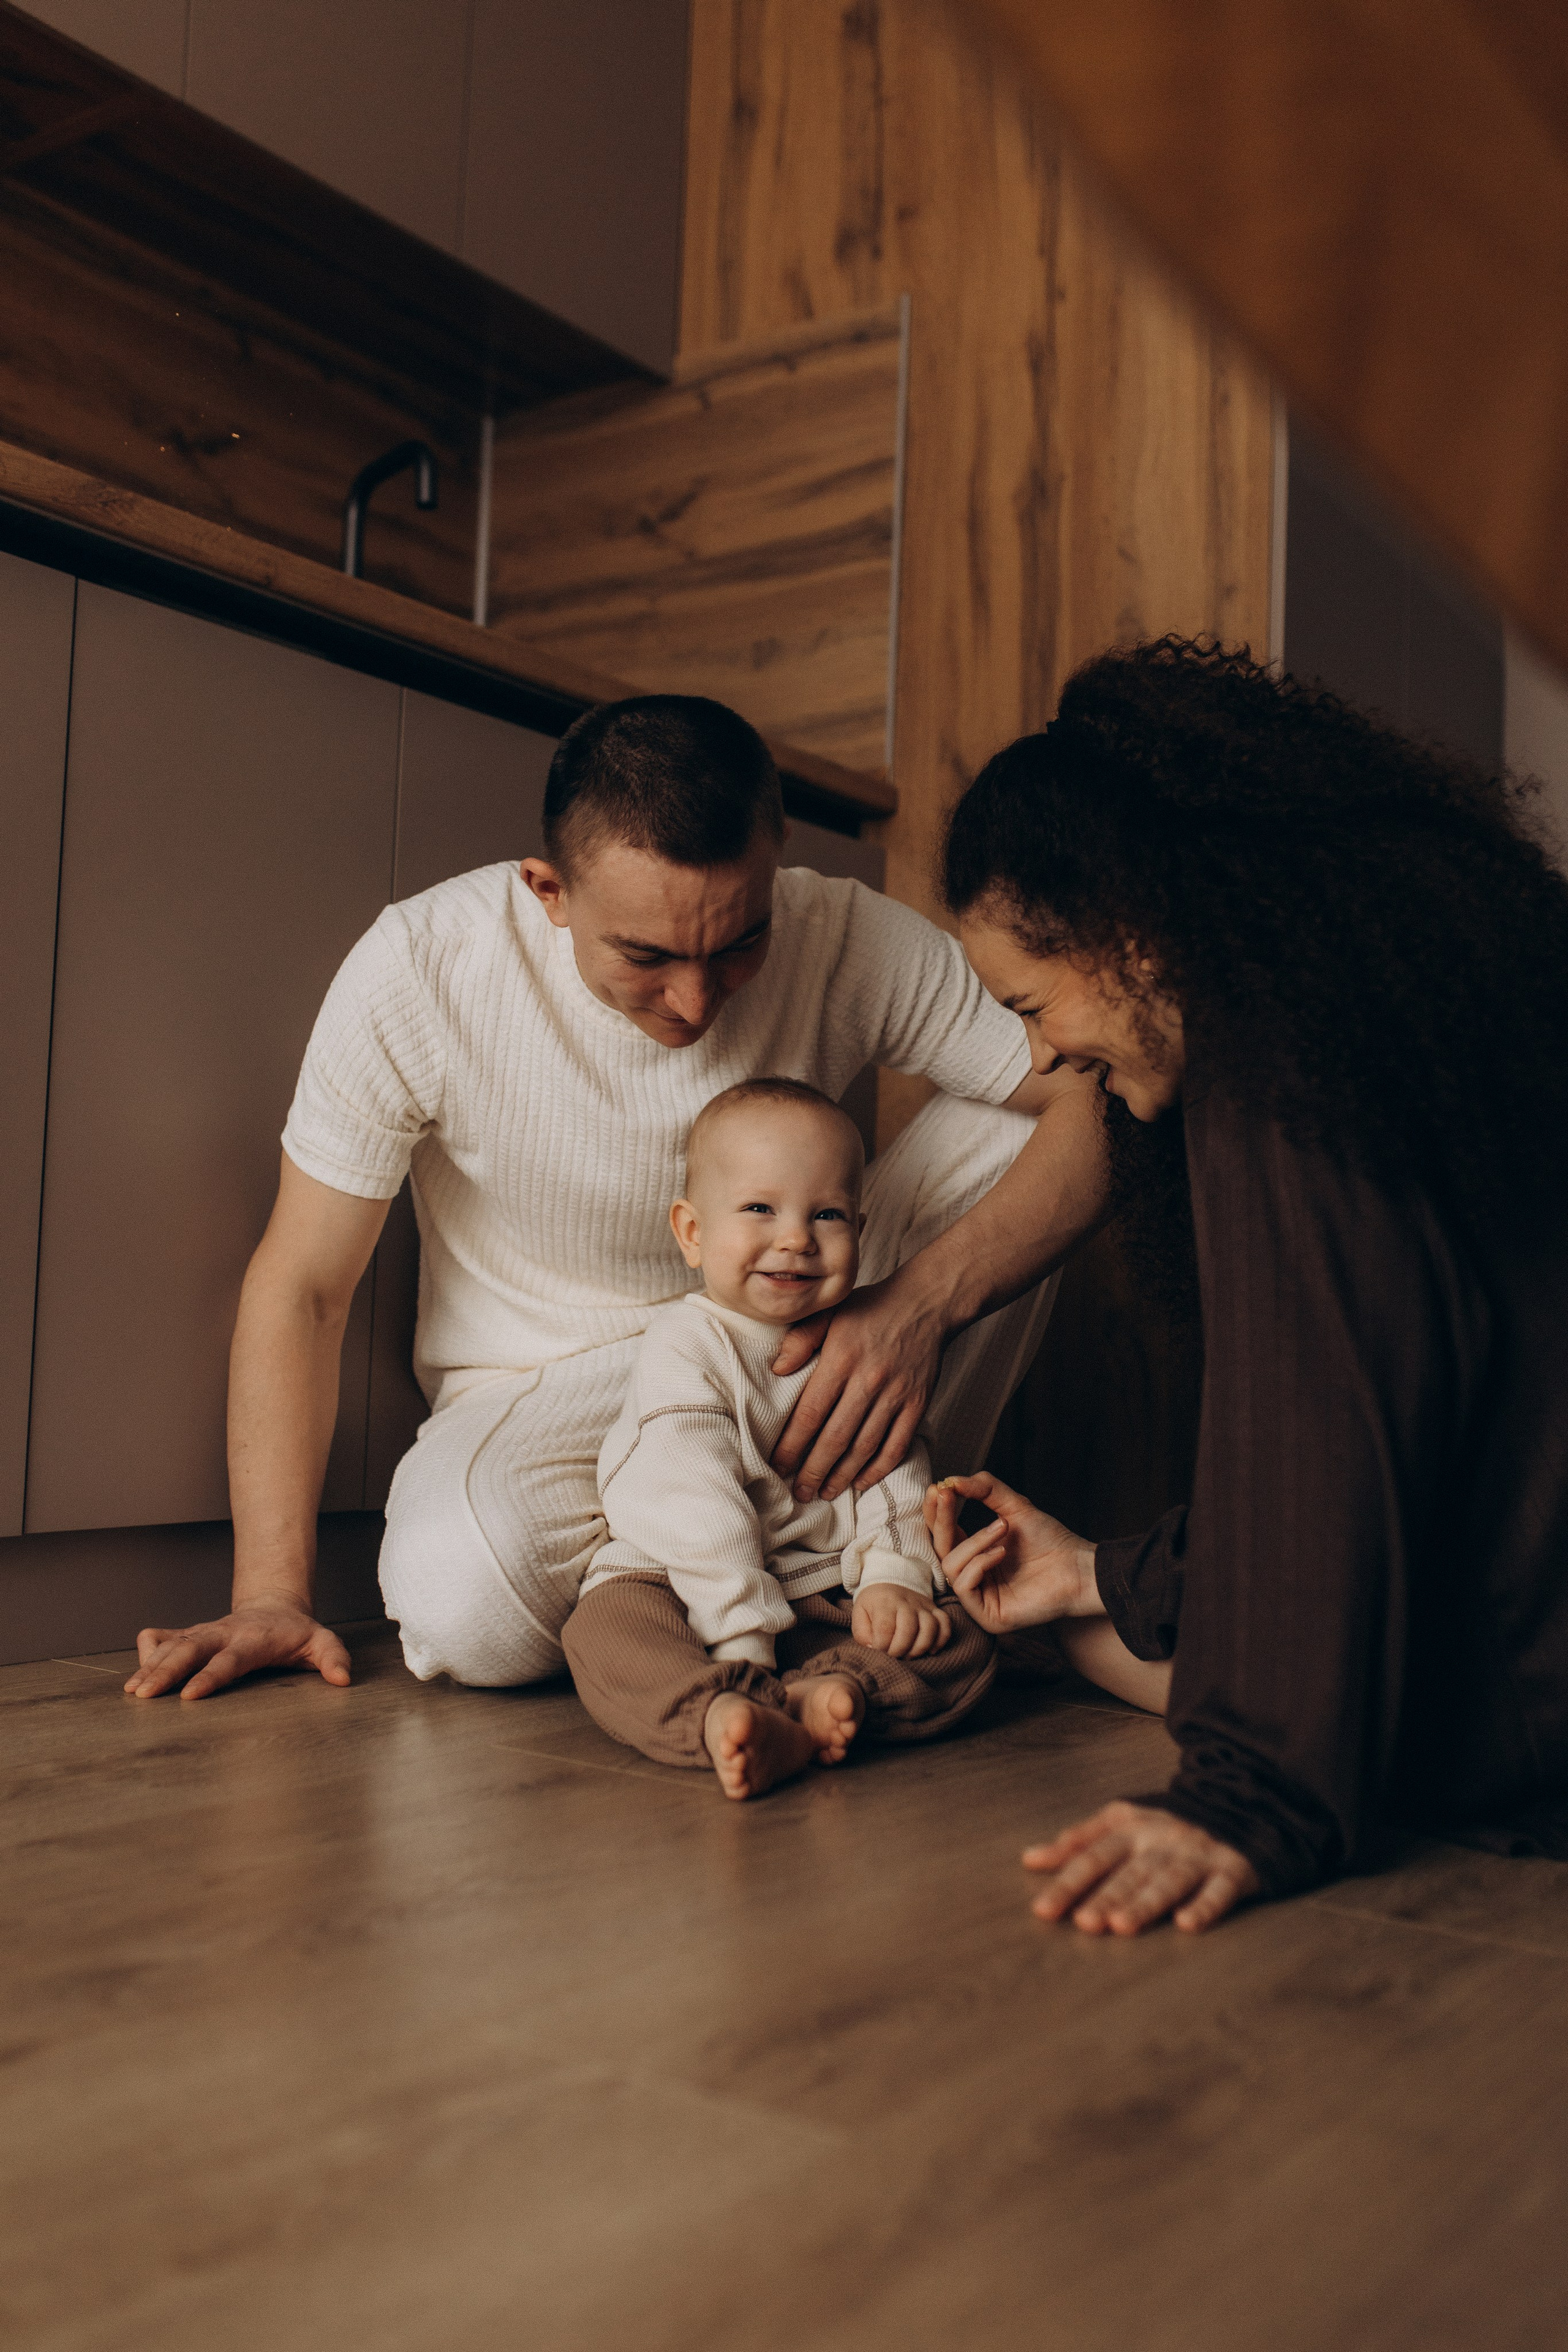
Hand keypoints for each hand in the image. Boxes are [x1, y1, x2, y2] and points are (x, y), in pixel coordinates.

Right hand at [122, 1599, 351, 1700]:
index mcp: (253, 1640)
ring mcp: (205, 1632)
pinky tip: (136, 1673)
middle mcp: (223, 1633)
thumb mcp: (322, 1642)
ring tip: (133, 1691)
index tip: (190, 1694)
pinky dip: (148, 1650)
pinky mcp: (192, 1633)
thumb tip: (343, 1679)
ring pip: (173, 1644)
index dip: (210, 1676)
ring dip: (151, 1665)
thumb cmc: (298, 1634)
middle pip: (190, 1649)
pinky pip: (164, 1636)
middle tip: (144, 1695)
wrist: (275, 1607)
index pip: (229, 1659)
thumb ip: (333, 1658)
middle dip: (166, 1670)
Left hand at [770, 1274, 945, 1500]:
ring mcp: (896, 1395)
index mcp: (841, 1358)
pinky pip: (897, 1444)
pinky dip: (879, 1468)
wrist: (926, 1303)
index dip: (791, 1445)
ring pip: (865, 1447)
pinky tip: (861, 1481)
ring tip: (824, 1492)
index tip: (778, 1466)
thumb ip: (800, 1339)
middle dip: (814, 1471)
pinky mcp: (918, 1404)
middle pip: (836, 1438)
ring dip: (842, 1475)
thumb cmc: (871, 1308)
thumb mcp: (830, 1311)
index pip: (810, 1413)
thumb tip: (777, 1370)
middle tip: (799, 1493)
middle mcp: (868, 1380)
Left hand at [851, 1581, 953, 1657]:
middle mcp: (906, 1602)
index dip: (882, 1647)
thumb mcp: (859, 1613)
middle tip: (893, 1656)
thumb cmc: (873, 1603)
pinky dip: (941, 1639)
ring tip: (909, 1655)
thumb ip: (862, 1633)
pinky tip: (930, 1650)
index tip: (878, 1652)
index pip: (885, 1628)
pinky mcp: (934, 1609)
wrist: (890, 1580)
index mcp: (884, 1603)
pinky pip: (945, 1623)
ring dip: (921, 1647)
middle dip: (900, 1650)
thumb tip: (873, 1649)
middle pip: (909, 1629)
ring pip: (930, 1627)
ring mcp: (923, 1605)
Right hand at [924, 1472, 1099, 1633]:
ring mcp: (980, 1598)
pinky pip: (964, 1586)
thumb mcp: (1015, 1507)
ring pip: (951, 1566)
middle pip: (940, 1549)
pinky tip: (1001, 1552)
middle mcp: (974, 1576)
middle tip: (948, 1495)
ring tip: (1001, 1527)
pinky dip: (979, 1564)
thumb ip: (985, 1489)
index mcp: (976, 1553)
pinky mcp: (988, 1616)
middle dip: (942, 1520)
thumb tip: (952, 1480)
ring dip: (973, 1541)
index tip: (938, 1488)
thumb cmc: (1051, 1541)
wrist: (1079, 1568)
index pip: (944, 1534)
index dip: (936, 1512)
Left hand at [1024, 1801, 1259, 1934]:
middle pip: (1129, 1871)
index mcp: (1132, 1829)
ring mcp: (1198, 1855)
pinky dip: (1205, 1906)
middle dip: (1105, 1896)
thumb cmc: (1165, 1827)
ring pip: (1169, 1880)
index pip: (1092, 1856)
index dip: (1068, 1883)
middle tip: (1084, 1923)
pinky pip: (1220, 1890)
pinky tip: (1187, 1924)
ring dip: (1146, 1902)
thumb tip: (1029, 1859)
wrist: (1237, 1806)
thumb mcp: (1121, 1823)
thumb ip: (1077, 1840)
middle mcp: (1162, 1841)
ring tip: (1123, 1925)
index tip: (1042, 1910)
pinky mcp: (1233, 1870)